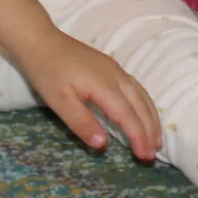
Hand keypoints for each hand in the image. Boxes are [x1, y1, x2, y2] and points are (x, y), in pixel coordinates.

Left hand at [22, 33, 161, 161]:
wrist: (40, 40)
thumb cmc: (47, 72)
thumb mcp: (58, 101)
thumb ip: (81, 122)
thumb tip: (102, 144)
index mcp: (104, 85)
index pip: (128, 115)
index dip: (138, 137)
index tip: (144, 156)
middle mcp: (116, 76)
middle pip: (141, 105)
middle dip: (150, 131)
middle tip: (153, 154)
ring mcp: (116, 69)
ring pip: (142, 96)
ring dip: (151, 118)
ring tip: (156, 139)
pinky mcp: (112, 67)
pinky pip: (136, 88)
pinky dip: (145, 105)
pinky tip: (144, 114)